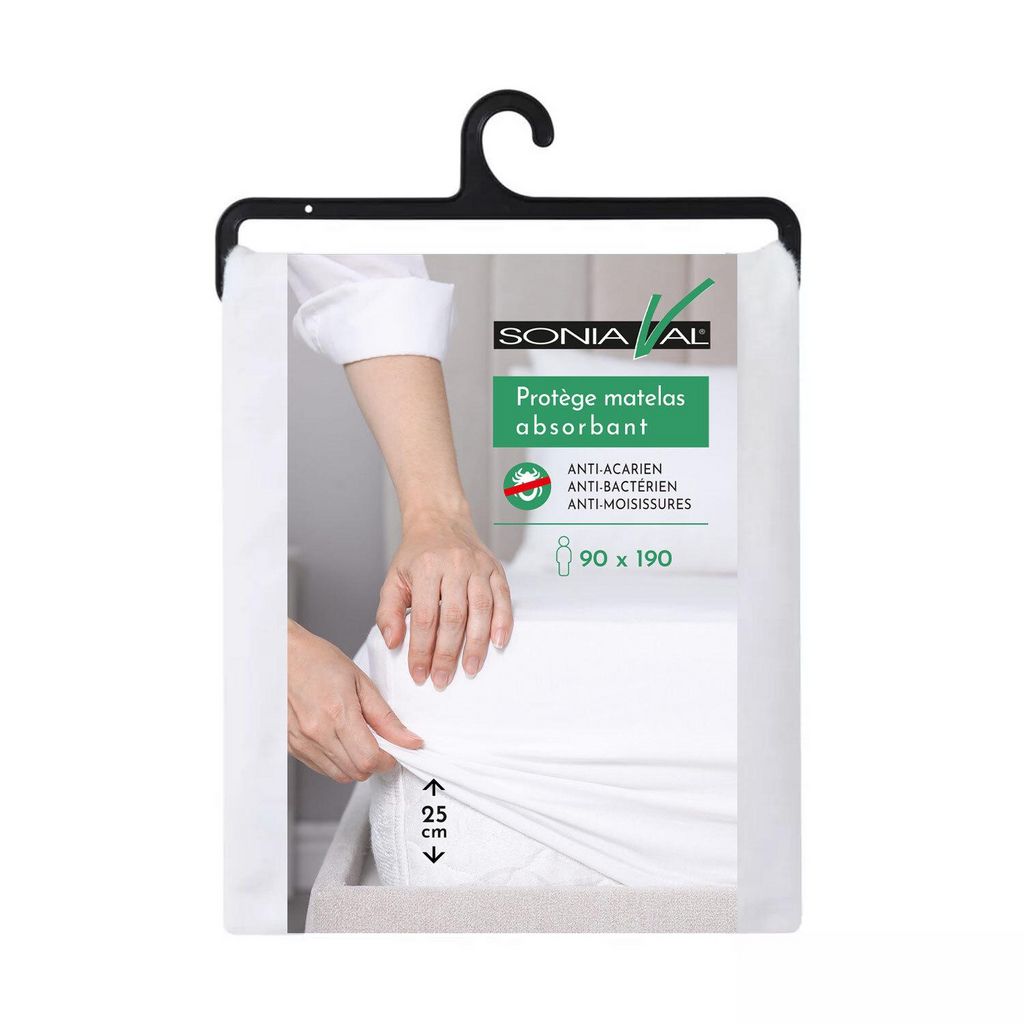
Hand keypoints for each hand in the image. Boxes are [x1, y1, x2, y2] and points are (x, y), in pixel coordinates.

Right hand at [287, 620, 422, 781]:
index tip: (396, 749)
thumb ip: (385, 716)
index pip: (369, 759)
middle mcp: (317, 733)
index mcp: (337, 713)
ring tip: (358, 738)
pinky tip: (340, 739)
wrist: (280, 656)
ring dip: (356, 764)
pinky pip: (321, 768)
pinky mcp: (291, 746)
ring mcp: (301, 742)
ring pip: (339, 775)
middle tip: (380, 742)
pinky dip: (337, 761)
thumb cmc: (318, 660)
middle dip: (375, 763)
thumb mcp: (360, 681)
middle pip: (356, 772)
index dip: (389, 759)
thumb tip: (409, 740)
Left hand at [376, 511, 513, 688]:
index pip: (425, 618)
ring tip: (469, 670)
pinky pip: (503, 598)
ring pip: (480, 610)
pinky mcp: (496, 569)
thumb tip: (394, 643)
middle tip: (442, 680)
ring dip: (476, 644)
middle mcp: (454, 565)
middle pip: (453, 617)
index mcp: (426, 568)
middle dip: (448, 654)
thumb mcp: (393, 579)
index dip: (422, 650)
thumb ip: (389, 612)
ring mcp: (478, 567)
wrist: (440, 520)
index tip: (419, 674)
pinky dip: (502, 622)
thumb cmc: (416, 555)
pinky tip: (497, 644)